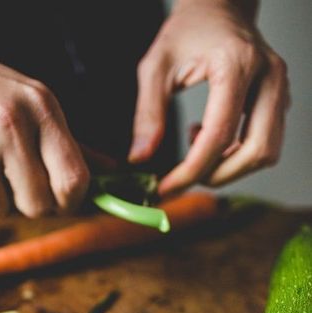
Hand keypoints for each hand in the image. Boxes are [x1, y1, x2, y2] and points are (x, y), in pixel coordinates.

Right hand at [0, 29, 88, 218]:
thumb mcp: (28, 100)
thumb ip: (67, 142)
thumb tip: (111, 174)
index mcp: (41, 107)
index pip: (74, 179)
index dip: (68, 202)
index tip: (55, 201)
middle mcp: (10, 120)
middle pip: (36, 205)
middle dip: (21, 201)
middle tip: (3, 176)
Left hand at [128, 0, 289, 195]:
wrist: (218, 6)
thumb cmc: (187, 31)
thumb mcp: (155, 66)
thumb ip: (147, 114)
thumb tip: (140, 158)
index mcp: (236, 64)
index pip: (219, 135)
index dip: (192, 170)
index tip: (167, 187)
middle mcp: (268, 77)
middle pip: (256, 151)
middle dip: (218, 174)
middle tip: (186, 174)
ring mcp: (279, 88)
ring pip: (266, 152)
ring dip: (230, 165)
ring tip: (197, 143)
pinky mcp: (279, 99)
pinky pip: (265, 143)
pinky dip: (237, 154)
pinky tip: (211, 137)